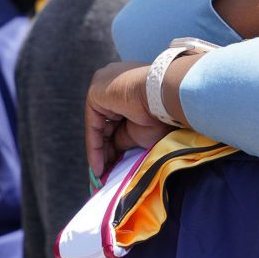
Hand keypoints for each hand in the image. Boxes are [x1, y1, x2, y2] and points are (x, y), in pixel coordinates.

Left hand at [85, 62, 172, 177]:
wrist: (164, 95)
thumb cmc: (164, 112)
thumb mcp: (145, 129)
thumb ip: (127, 136)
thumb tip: (115, 154)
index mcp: (132, 86)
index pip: (120, 119)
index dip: (118, 142)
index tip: (119, 162)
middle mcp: (116, 82)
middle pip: (107, 124)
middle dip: (108, 149)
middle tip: (110, 171)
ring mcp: (104, 85)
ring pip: (99, 127)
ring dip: (100, 152)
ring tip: (103, 175)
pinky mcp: (95, 93)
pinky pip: (94, 126)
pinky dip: (95, 148)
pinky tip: (99, 167)